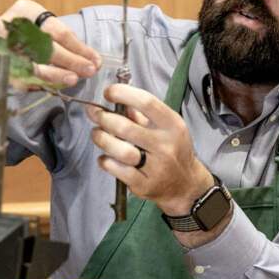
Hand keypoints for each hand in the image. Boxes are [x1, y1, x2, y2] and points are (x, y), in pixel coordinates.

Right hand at [0, 0, 100, 87]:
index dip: (78, 47)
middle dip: (70, 60)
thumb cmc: (20, 39)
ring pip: (31, 63)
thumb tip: (91, 59)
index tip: (94, 59)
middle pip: (45, 45)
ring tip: (72, 79)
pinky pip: (17, 79)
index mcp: (24, 11)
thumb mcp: (39, 29)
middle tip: (88, 70)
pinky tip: (51, 87)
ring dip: (54, 73)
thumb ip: (62, 41)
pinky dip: (37, 84)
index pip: (56, 30)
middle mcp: (8, 25)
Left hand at [85, 83, 215, 216]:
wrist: (185, 184)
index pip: (146, 102)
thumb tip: (119, 99)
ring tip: (96, 134)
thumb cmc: (173, 150)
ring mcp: (156, 167)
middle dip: (103, 117)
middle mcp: (165, 145)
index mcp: (172, 125)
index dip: (122, 93)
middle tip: (94, 113)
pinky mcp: (145, 185)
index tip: (108, 93)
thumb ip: (143, 114)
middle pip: (126, 127)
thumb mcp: (167, 127)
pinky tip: (104, 157)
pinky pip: (118, 170)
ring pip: (120, 151)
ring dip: (101, 139)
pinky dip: (105, 161)